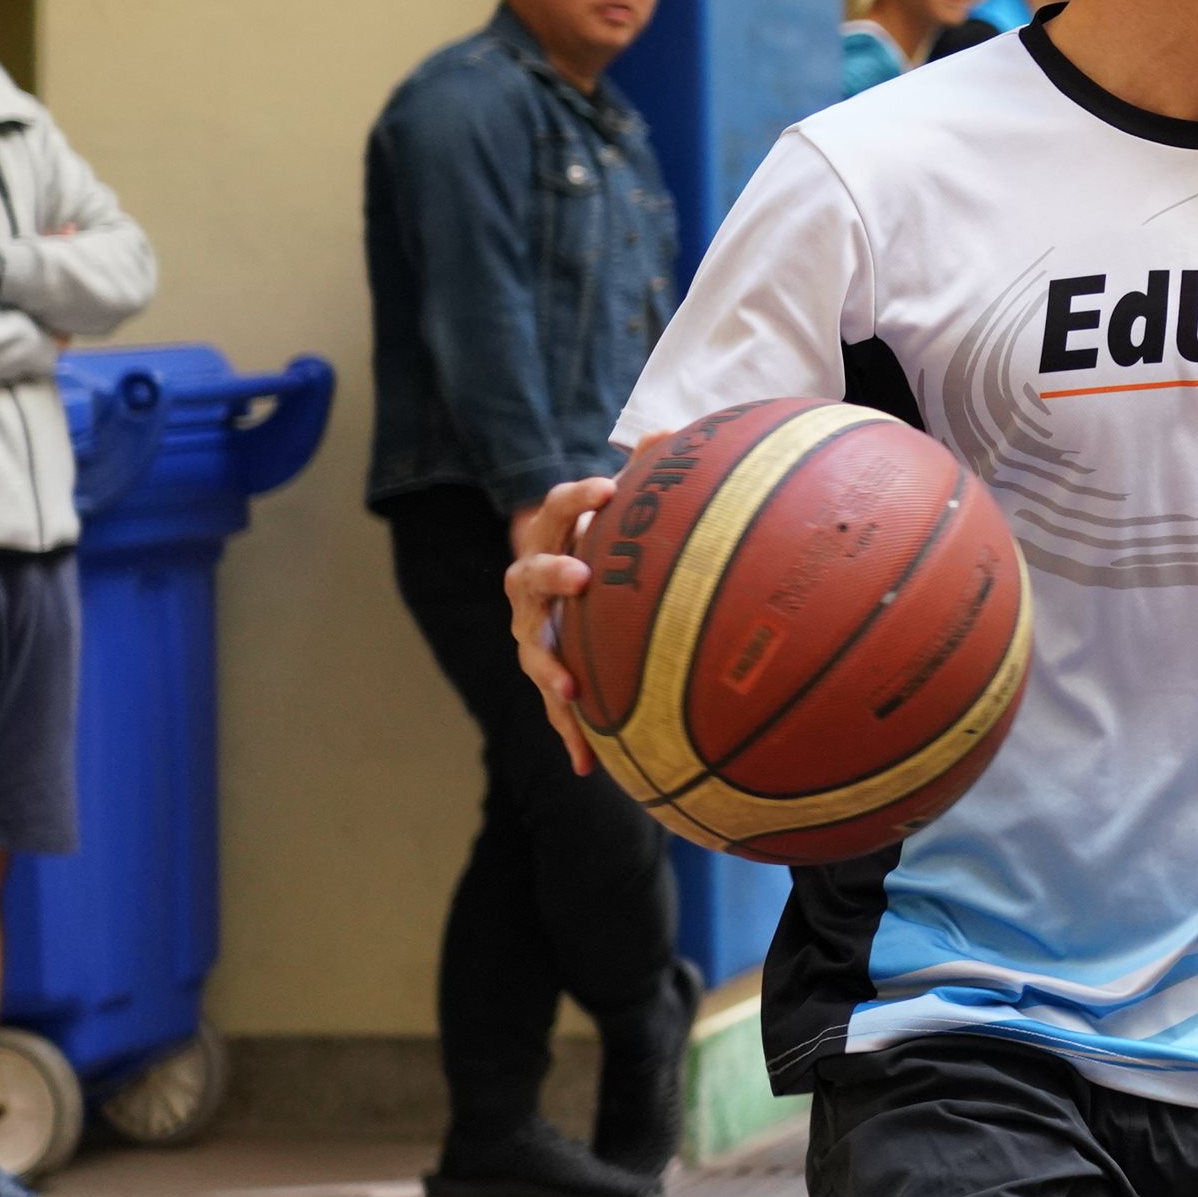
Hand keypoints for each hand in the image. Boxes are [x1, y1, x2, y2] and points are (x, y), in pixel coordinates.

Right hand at [503, 469, 631, 779]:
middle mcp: (532, 586)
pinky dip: (570, 735)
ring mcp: (534, 633)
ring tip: (569, 688)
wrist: (560, 582)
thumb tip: (667, 431)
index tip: (608, 489)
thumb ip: (642, 474)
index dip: (577, 498)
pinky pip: (555, 708)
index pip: (555, 510)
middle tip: (579, 575)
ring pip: (533, 649)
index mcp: (552, 538)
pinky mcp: (547, 671)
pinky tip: (586, 765)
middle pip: (530, 574)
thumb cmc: (601, 542)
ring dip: (550, 668)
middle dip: (551, 573)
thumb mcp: (615, 512)